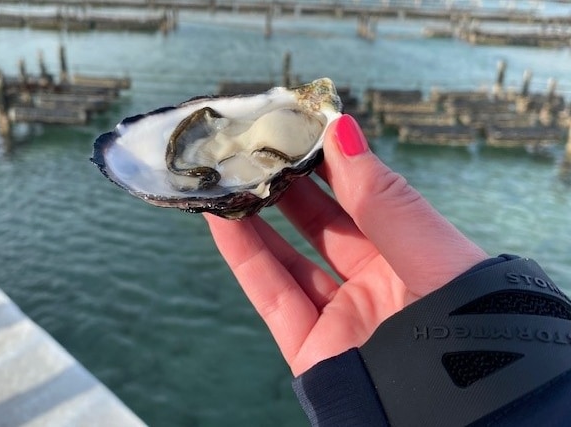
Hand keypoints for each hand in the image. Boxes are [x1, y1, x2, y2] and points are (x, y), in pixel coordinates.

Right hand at [205, 114, 486, 375]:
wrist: (459, 414)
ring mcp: (343, 317)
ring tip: (231, 175)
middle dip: (291, 185)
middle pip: (323, 225)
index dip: (337, 163)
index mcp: (416, 258)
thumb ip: (384, 200)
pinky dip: (244, 257)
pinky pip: (271, 296)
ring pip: (289, 259)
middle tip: (261, 145)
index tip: (305, 127)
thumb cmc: (469, 327)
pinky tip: (222, 220)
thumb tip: (343, 131)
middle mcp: (378, 285)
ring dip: (256, 217)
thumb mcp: (433, 254)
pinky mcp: (312, 350)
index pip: (368, 200)